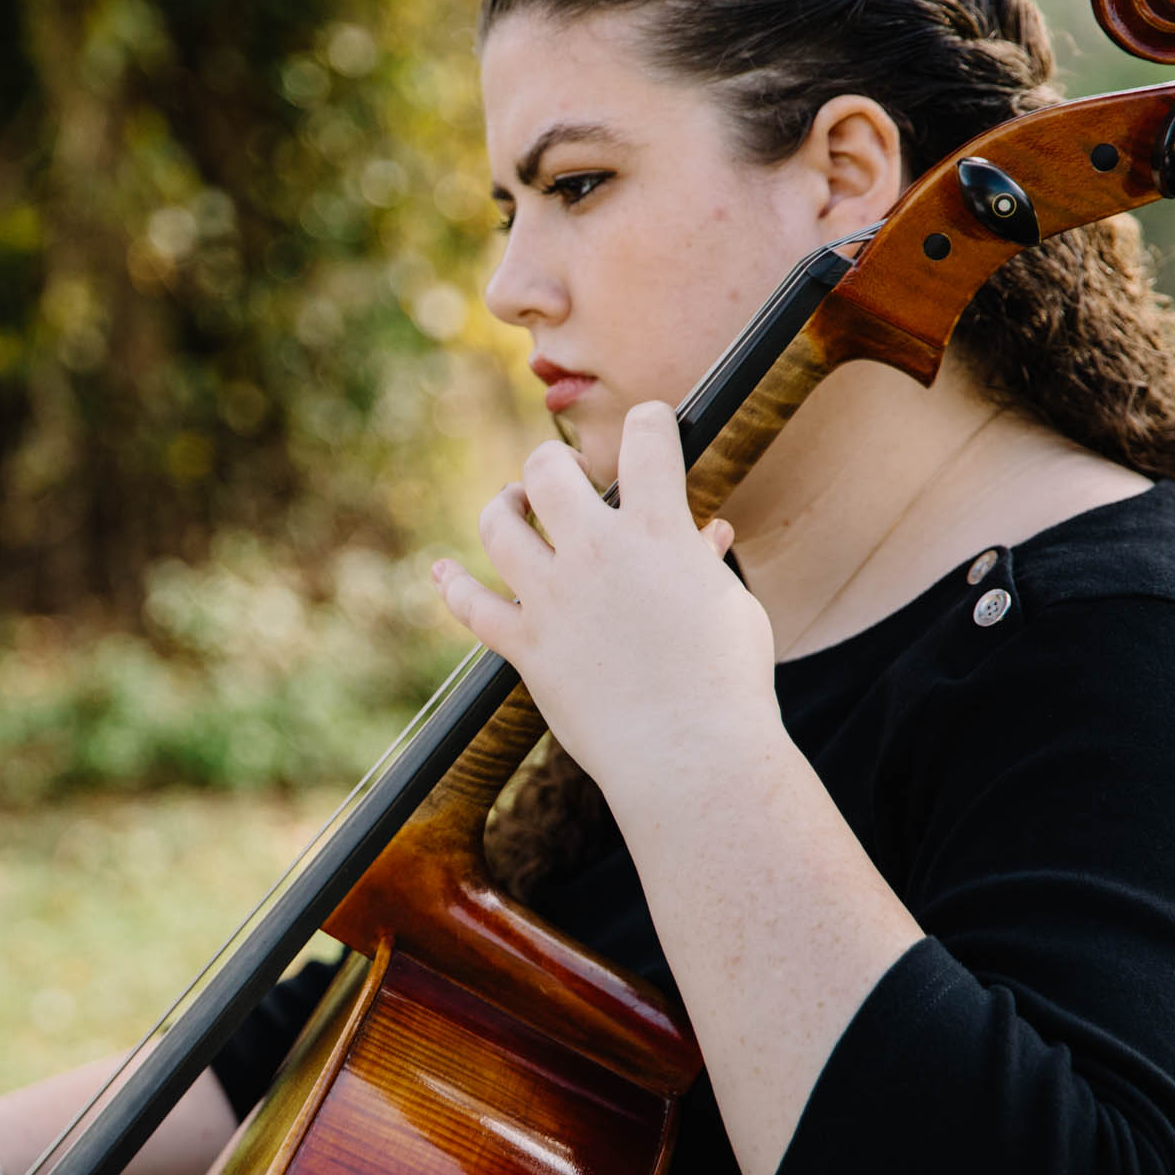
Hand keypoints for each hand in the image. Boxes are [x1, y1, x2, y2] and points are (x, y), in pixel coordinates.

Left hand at [430, 401, 778, 801]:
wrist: (691, 753)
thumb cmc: (728, 681)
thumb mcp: (730, 606)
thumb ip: (702, 562)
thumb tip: (708, 533)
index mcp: (658, 531)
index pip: (646, 437)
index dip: (650, 421)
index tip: (652, 427)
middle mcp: (596, 552)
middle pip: (547, 469)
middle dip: (553, 460)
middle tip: (567, 472)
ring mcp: (552, 597)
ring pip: (500, 526)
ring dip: (503, 506)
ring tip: (514, 505)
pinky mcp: (525, 645)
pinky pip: (472, 607)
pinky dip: (453, 585)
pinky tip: (443, 572)